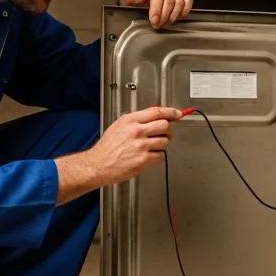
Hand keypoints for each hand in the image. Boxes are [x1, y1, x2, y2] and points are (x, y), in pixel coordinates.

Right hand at [54, 106, 182, 200]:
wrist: (98, 164)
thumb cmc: (107, 147)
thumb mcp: (119, 126)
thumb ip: (136, 120)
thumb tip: (152, 116)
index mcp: (130, 120)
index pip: (157, 111)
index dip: (170, 112)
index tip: (177, 113)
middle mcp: (137, 131)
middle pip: (165, 125)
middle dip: (167, 130)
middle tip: (165, 133)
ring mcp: (141, 146)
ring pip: (165, 141)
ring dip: (162, 144)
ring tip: (153, 146)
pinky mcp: (143, 159)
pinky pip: (161, 155)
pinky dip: (158, 156)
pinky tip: (149, 155)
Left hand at [120, 0, 192, 28]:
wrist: (142, 6)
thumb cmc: (136, 4)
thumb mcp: (128, 1)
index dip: (157, 9)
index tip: (154, 21)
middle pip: (169, 0)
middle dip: (164, 16)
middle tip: (158, 26)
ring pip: (179, 2)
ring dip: (173, 16)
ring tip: (165, 24)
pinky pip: (188, 2)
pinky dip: (184, 11)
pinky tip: (177, 18)